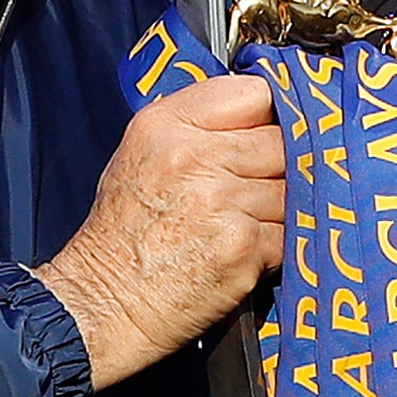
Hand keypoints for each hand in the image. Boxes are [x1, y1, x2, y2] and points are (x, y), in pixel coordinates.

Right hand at [37, 76, 282, 388]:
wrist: (104, 303)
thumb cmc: (122, 234)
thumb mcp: (141, 155)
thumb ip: (197, 127)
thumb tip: (260, 116)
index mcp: (167, 125)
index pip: (254, 93)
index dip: (269, 114)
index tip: (271, 129)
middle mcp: (194, 157)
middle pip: (281, 140)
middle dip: (280, 163)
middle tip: (259, 183)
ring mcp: (222, 201)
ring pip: (292, 188)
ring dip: (282, 207)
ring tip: (245, 221)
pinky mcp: (243, 246)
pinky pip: (289, 232)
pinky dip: (277, 244)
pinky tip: (246, 250)